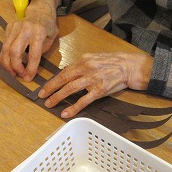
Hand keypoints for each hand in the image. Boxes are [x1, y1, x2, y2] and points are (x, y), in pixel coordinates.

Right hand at [0, 0, 61, 81]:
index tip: (28, 78)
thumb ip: (42, 51)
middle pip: (14, 51)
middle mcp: (25, 28)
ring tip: (12, 72)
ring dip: (7, 63)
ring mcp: (15, 26)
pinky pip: (3, 44)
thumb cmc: (48, 26)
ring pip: (5, 48)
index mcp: (39, 31)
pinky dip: (5, 56)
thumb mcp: (51, 38)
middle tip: (19, 75)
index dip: (30, 68)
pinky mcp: (9, 27)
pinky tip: (9, 63)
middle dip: (15, 66)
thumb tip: (30, 67)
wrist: (40, 10)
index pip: (33, 54)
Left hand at [39, 52, 153, 117]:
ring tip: (49, 104)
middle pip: (64, 79)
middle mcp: (86, 68)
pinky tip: (65, 113)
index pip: (64, 71)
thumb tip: (69, 73)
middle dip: (51, 88)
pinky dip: (73, 107)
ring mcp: (93, 79)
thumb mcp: (95, 58)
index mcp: (84, 60)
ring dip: (58, 97)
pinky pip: (84, 100)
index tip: (45, 87)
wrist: (130, 67)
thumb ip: (82, 65)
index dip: (53, 80)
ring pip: (70, 89)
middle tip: (41, 95)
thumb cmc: (114, 63)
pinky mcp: (99, 90)